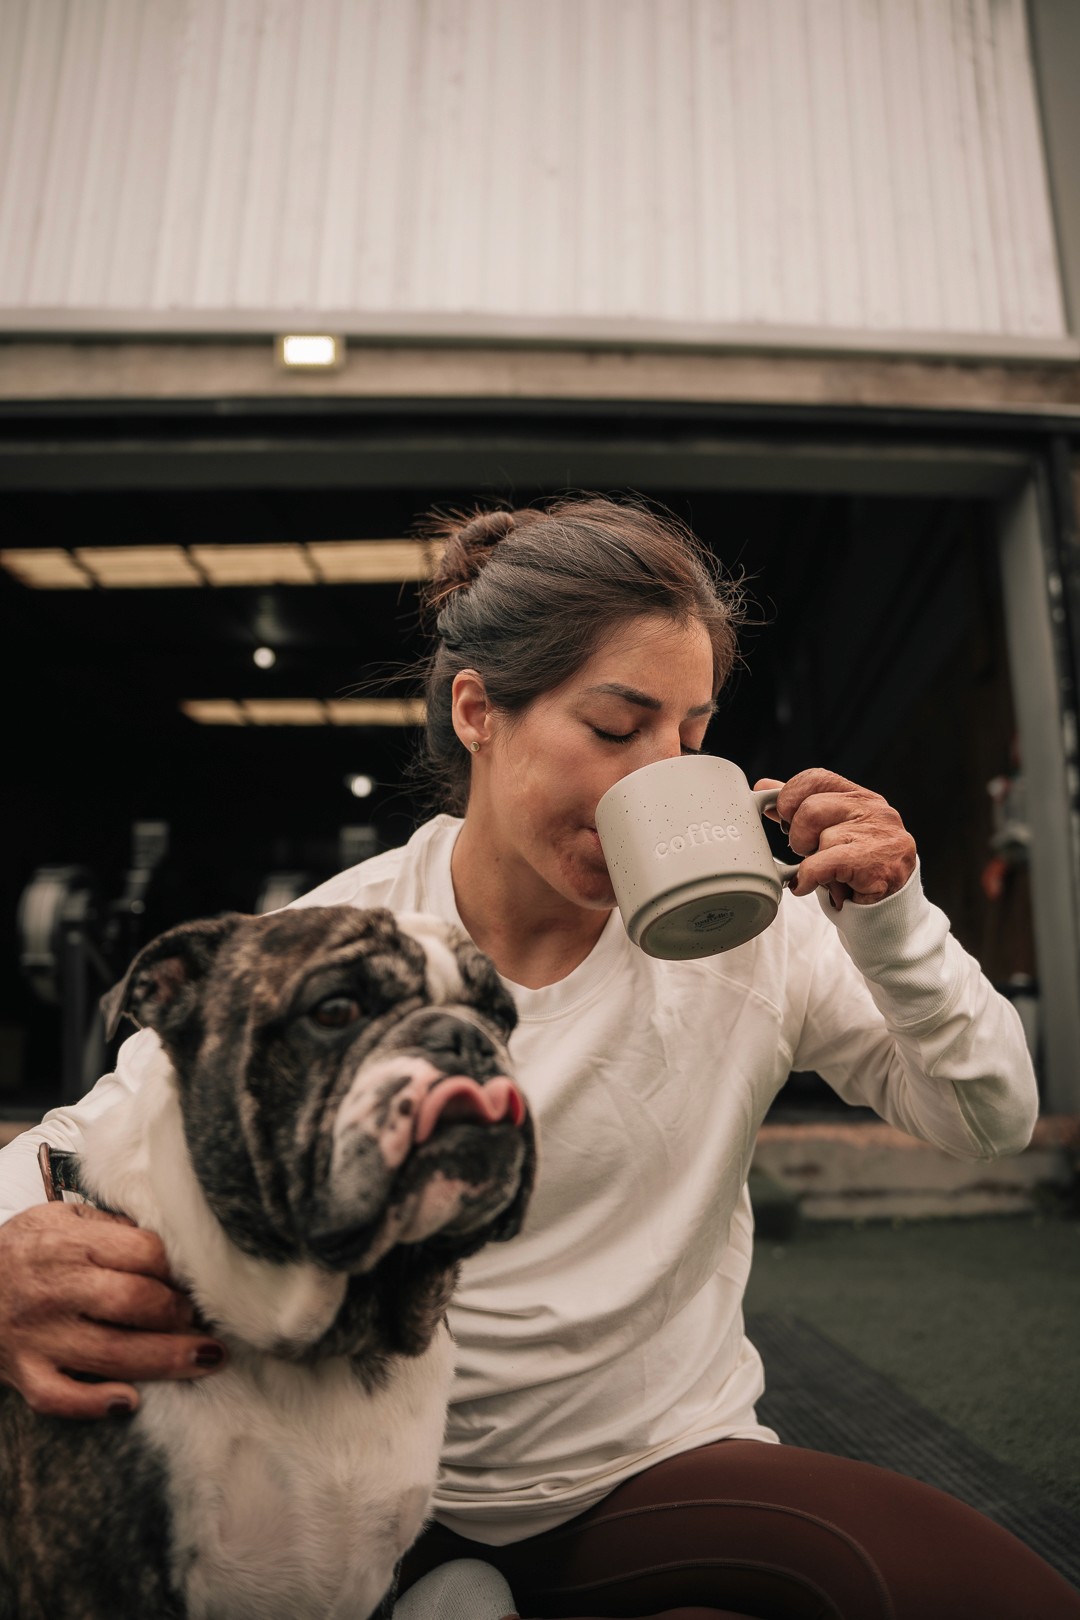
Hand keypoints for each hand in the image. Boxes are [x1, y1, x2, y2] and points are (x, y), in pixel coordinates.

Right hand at [0, 1201, 225, 1418]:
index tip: (199, 1278)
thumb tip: (173, 1245)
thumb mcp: (62, 1218)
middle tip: (204, 1319)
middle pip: (134, 1304)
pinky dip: (96, 1404)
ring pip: (112, 1354)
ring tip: (206, 1359)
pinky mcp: (22, 1373)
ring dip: (167, 1360)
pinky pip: (61, 1398)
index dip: (179, 1269)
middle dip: (180, 1314)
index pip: (143, 1253)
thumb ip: (113, 1228)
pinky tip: (131, 1402)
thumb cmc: (25, 1249)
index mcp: (68, 1244)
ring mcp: (37, 1336)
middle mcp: (53, 1290)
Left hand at [755, 768, 916, 909]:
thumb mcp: (826, 832)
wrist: (885, 909)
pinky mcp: (878, 865)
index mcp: (860, 797)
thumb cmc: (852, 868)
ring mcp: (880, 836)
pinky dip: (809, 878)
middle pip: (812, 809)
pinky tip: (810, 885)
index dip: (790, 798)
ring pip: (821, 839)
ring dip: (812, 861)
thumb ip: (798, 809)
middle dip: (799, 837)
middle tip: (809, 853)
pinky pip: (824, 864)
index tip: (786, 821)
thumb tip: (764, 787)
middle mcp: (875, 810)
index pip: (816, 778)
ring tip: (824, 872)